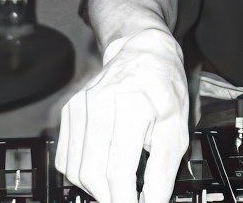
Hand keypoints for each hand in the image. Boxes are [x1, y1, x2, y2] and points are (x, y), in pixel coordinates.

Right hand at [55, 28, 189, 202]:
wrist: (143, 53)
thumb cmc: (163, 86)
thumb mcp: (177, 126)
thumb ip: (163, 168)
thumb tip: (154, 201)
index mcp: (132, 107)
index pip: (118, 168)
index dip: (125, 199)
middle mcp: (100, 106)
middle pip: (93, 173)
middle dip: (110, 197)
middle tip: (128, 201)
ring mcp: (79, 108)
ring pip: (75, 169)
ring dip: (95, 188)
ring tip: (118, 188)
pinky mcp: (69, 112)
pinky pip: (66, 158)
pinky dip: (82, 174)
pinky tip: (101, 172)